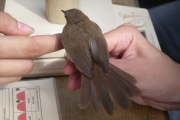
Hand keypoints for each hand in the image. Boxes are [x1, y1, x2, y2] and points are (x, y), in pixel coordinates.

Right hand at [0, 12, 62, 83]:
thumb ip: (4, 22)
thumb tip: (27, 31)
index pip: (31, 47)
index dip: (50, 43)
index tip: (61, 40)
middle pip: (28, 64)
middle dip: (32, 52)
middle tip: (26, 40)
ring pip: (21, 73)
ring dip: (23, 61)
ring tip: (13, 49)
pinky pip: (9, 79)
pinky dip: (14, 70)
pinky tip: (7, 59)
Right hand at [63, 23, 179, 110]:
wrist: (170, 92)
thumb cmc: (161, 77)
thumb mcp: (132, 70)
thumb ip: (107, 67)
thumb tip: (85, 64)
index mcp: (124, 35)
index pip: (97, 41)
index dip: (83, 54)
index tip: (72, 63)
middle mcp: (118, 43)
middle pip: (93, 52)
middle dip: (81, 64)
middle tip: (70, 73)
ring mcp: (116, 56)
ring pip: (93, 63)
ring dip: (83, 73)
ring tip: (74, 83)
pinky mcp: (114, 68)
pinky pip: (98, 72)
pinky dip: (91, 79)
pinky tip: (83, 85)